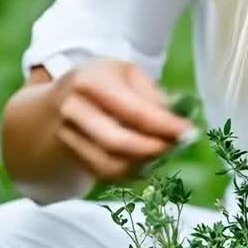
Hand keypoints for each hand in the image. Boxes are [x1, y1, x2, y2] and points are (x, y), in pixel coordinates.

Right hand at [48, 59, 196, 182]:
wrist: (58, 101)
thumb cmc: (102, 82)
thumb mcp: (126, 73)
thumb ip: (151, 94)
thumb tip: (176, 119)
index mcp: (89, 81)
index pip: (133, 110)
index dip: (164, 125)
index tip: (189, 133)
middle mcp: (73, 109)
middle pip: (119, 142)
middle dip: (154, 148)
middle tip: (177, 145)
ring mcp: (67, 136)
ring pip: (111, 164)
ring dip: (144, 163)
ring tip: (163, 151)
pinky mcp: (71, 156)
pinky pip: (105, 173)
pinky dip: (130, 171)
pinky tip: (146, 160)